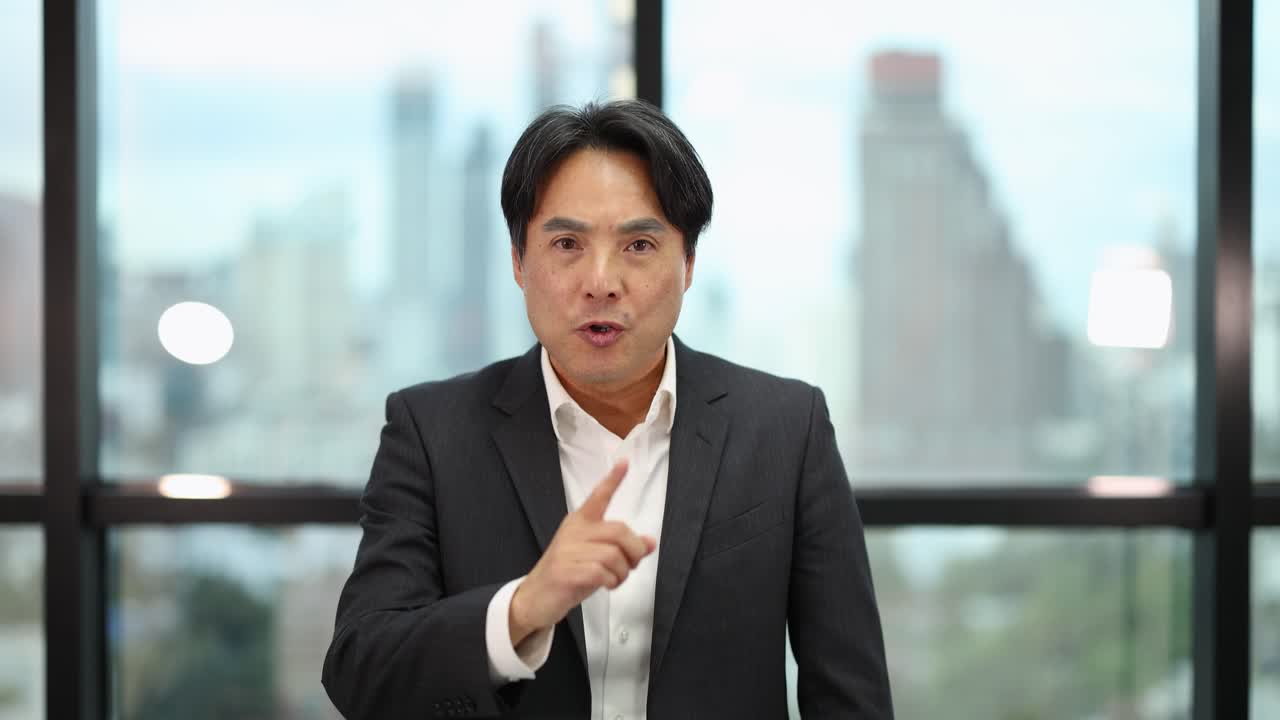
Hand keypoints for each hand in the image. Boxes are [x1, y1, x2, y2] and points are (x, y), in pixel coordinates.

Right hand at [509, 460, 656, 645]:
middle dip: (634, 551)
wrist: (535, 598)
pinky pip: (602, 572)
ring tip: (615, 579)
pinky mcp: (565, 571)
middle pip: (619, 531)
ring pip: (613, 555)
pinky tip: (605, 585)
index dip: (612, 480)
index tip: (624, 462)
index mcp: (579, 522)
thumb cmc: (569, 574)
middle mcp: (573, 531)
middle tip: (632, 565)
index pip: (598, 496)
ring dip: (622, 572)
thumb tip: (650, 542)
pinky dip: (611, 582)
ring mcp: (567, 551)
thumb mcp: (597, 558)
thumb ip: (622, 548)